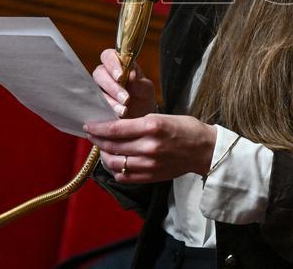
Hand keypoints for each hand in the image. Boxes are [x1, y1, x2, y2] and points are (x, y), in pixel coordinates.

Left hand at [84, 114, 216, 183]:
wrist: (204, 150)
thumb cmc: (184, 129)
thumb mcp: (161, 117)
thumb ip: (137, 123)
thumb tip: (114, 125)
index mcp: (151, 127)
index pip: (115, 129)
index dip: (98, 128)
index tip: (88, 125)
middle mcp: (149, 146)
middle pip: (112, 146)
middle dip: (97, 139)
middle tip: (91, 134)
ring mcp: (149, 164)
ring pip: (115, 162)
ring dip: (104, 155)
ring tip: (103, 149)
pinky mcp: (151, 176)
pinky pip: (124, 176)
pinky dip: (115, 170)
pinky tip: (115, 162)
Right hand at [92, 49, 156, 118]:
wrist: (141, 116)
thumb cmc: (143, 96)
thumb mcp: (146, 89)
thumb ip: (139, 82)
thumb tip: (130, 75)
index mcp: (118, 63)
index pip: (109, 56)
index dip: (112, 64)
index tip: (120, 76)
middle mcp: (106, 74)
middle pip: (99, 73)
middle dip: (112, 86)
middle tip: (126, 99)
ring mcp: (99, 88)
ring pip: (96, 90)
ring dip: (110, 101)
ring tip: (124, 110)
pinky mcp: (97, 102)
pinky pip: (95, 104)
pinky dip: (106, 110)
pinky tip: (116, 114)